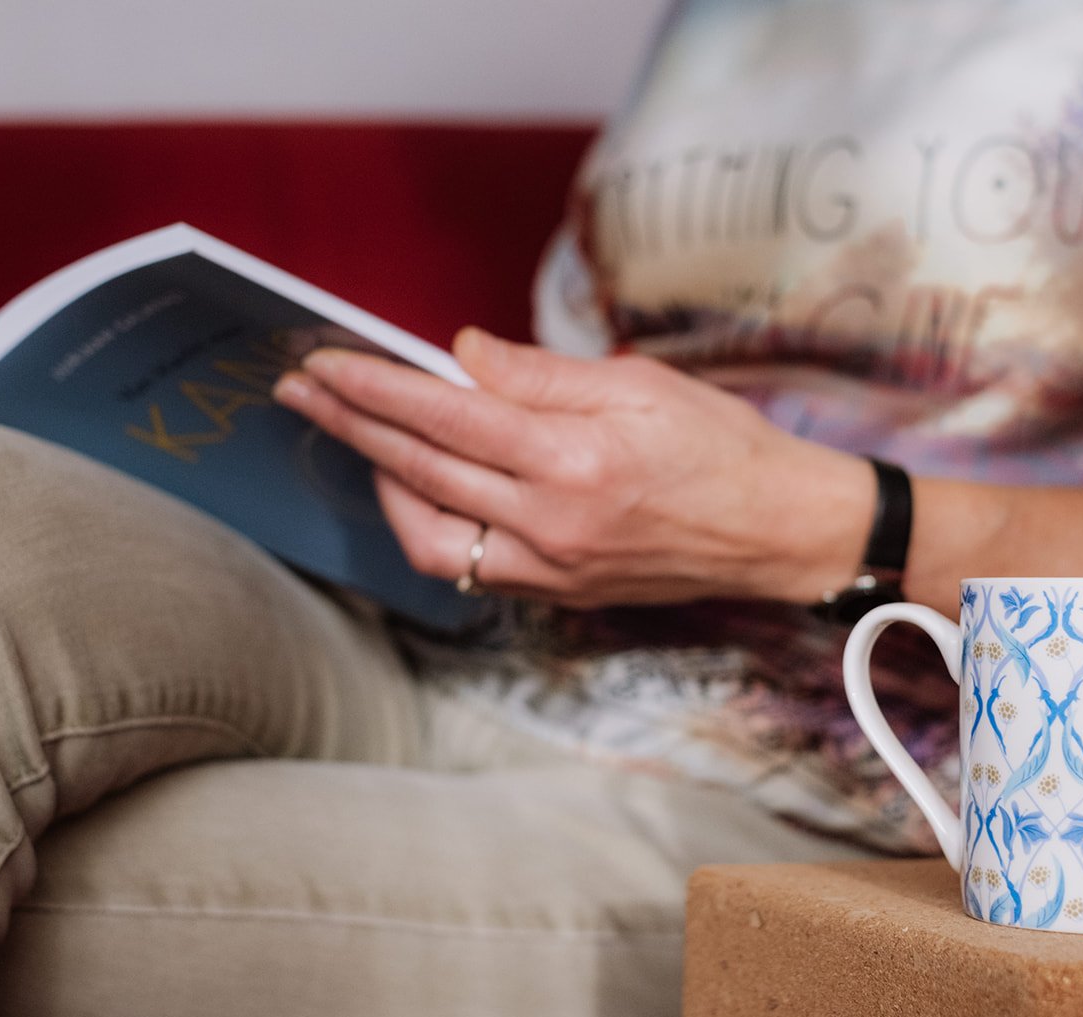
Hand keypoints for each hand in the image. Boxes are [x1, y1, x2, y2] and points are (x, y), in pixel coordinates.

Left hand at [272, 329, 873, 607]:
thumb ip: (540, 374)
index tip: (320, 363)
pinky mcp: (560, 594)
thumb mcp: (639, 383)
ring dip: (385, 487)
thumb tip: (461, 356)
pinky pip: (470, 565)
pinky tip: (426, 489)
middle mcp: (553, 523)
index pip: (444, 416)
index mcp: (573, 459)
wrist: (781, 532)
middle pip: (419, 472)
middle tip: (302, 394)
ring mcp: (553, 569)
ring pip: (429, 537)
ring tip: (365, 442)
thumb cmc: (724, 445)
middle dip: (350, 427)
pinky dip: (434, 524)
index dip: (372, 387)